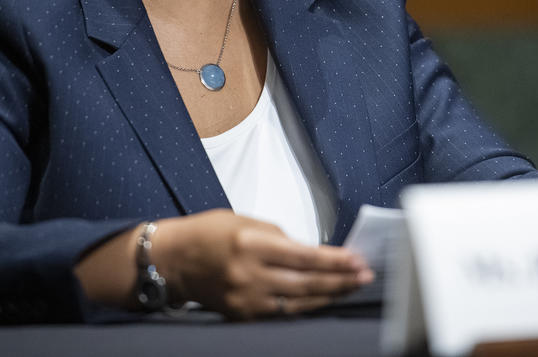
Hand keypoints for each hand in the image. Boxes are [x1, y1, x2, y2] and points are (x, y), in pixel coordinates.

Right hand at [151, 209, 372, 318]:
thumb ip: (279, 238)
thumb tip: (311, 254)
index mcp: (252, 244)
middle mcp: (250, 274)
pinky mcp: (242, 315)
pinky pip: (282, 313)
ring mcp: (246, 299)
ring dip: (329, 295)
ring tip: (351, 288)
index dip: (335, 260)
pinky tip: (322, 299)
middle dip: (341, 280)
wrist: (172, 260)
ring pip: (299, 302)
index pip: (305, 256)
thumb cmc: (210, 232)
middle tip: (365, 276)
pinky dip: (305, 306)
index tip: (358, 259)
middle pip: (307, 283)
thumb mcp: (246, 222)